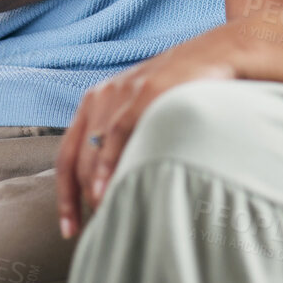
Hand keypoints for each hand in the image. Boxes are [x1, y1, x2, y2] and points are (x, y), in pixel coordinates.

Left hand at [55, 27, 240, 239]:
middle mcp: (102, 95)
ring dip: (94, 190)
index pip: (66, 156)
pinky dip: (107, 166)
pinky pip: (116, 135)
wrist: (218, 53)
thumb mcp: (144, 110)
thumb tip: (114, 188)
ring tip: (108, 216)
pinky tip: (106, 190)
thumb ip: (124, 139)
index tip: (68, 228)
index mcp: (96, 100)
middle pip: (77, 160)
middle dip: (82, 199)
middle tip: (99, 227)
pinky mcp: (143, 92)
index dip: (64, 197)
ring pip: (92, 153)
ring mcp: (121, 93)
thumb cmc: (184, 88)